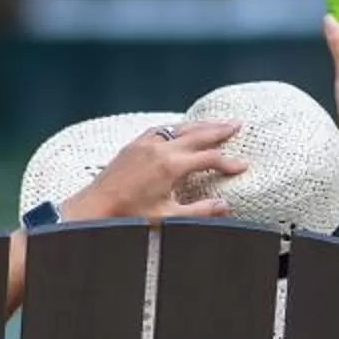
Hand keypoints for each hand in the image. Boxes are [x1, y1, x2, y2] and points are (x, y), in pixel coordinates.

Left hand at [61, 118, 244, 221]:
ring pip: (180, 128)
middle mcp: (160, 148)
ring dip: (200, 124)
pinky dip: (178, 127)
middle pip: (198, 134)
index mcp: (171, 165)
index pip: (209, 158)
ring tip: (217, 122)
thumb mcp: (168, 216)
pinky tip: (183, 128)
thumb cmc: (130, 214)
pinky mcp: (134, 144)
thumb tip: (225, 205)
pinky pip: (162, 129)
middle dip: (220, 130)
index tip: (243, 165)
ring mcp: (146, 143)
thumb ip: (199, 211)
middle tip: (238, 124)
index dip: (228, 162)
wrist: (95, 206)